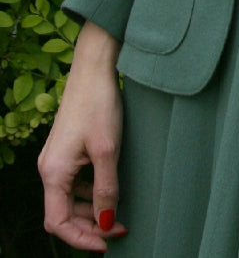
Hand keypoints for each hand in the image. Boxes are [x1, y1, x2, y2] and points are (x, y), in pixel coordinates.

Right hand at [38, 21, 127, 250]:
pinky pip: (72, 182)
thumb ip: (106, 189)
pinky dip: (87, 193)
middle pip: (61, 214)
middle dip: (88, 226)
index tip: (107, 244)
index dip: (81, 239)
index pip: (58, 223)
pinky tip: (106, 190)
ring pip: (67, 199)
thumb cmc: (99, 104)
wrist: (94, 68)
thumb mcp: (108, 150)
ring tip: (116, 214)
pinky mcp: (66, 148)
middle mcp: (49, 168)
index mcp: (53, 173)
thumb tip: (106, 223)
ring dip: (89, 211)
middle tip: (119, 229)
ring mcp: (56, 158)